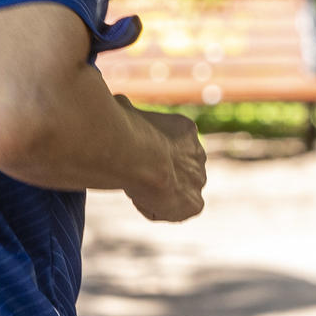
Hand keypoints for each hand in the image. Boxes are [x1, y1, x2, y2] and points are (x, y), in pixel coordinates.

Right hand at [118, 96, 205, 222]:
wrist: (138, 155)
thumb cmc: (126, 130)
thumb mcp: (123, 109)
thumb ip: (125, 111)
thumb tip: (116, 104)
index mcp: (185, 131)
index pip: (169, 147)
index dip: (148, 155)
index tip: (131, 157)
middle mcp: (198, 155)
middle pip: (176, 171)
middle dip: (157, 176)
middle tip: (133, 177)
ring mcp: (198, 180)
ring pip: (175, 193)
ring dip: (156, 193)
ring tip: (136, 187)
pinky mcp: (194, 204)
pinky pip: (174, 212)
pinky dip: (156, 210)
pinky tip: (143, 198)